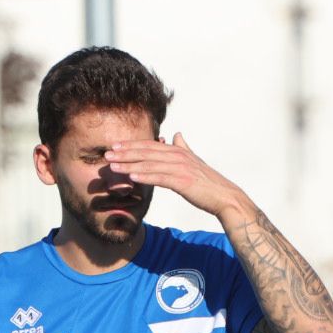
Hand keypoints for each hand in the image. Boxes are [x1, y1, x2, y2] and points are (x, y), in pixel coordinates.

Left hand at [105, 133, 250, 222]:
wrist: (226, 197)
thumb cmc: (209, 182)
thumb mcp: (195, 161)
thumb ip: (184, 147)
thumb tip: (177, 134)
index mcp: (179, 151)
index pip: (150, 145)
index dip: (132, 145)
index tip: (115, 146)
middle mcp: (179, 156)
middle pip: (147, 152)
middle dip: (125, 152)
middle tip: (107, 154)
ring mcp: (181, 168)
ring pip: (150, 164)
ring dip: (130, 164)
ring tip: (113, 166)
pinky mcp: (183, 182)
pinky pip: (160, 178)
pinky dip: (145, 176)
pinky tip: (132, 177)